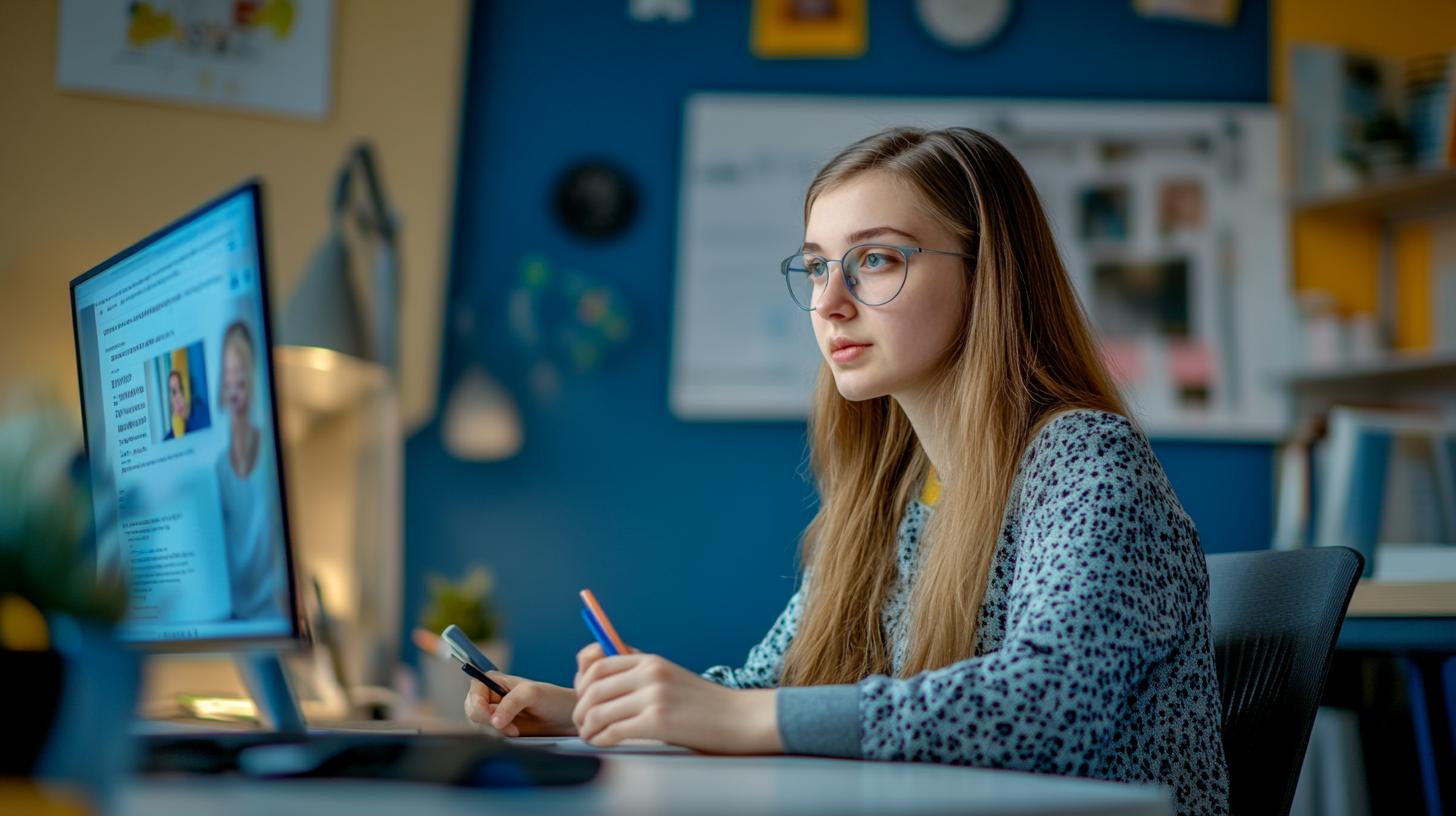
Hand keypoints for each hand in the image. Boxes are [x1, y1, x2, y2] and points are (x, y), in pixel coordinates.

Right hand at [464, 673, 577, 736]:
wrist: (566, 718)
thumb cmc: (552, 699)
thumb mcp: (532, 694)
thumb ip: (512, 703)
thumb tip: (493, 720)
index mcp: (494, 681)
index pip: (474, 694)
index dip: (478, 707)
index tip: (492, 718)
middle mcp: (490, 698)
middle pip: (473, 713)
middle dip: (488, 723)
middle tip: (511, 729)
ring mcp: (495, 715)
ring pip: (480, 728)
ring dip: (496, 733)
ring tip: (516, 731)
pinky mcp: (501, 731)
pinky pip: (491, 738)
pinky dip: (500, 739)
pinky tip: (516, 736)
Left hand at [572, 643, 780, 753]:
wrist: (738, 718)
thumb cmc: (703, 703)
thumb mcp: (670, 677)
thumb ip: (639, 675)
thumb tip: (598, 680)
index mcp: (650, 660)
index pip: (598, 665)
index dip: (581, 685)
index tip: (583, 701)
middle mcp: (650, 673)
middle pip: (593, 688)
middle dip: (580, 709)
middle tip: (581, 723)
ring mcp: (654, 696)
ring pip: (599, 710)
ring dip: (587, 727)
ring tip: (590, 736)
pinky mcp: (657, 721)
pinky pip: (613, 730)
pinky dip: (601, 739)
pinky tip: (602, 743)